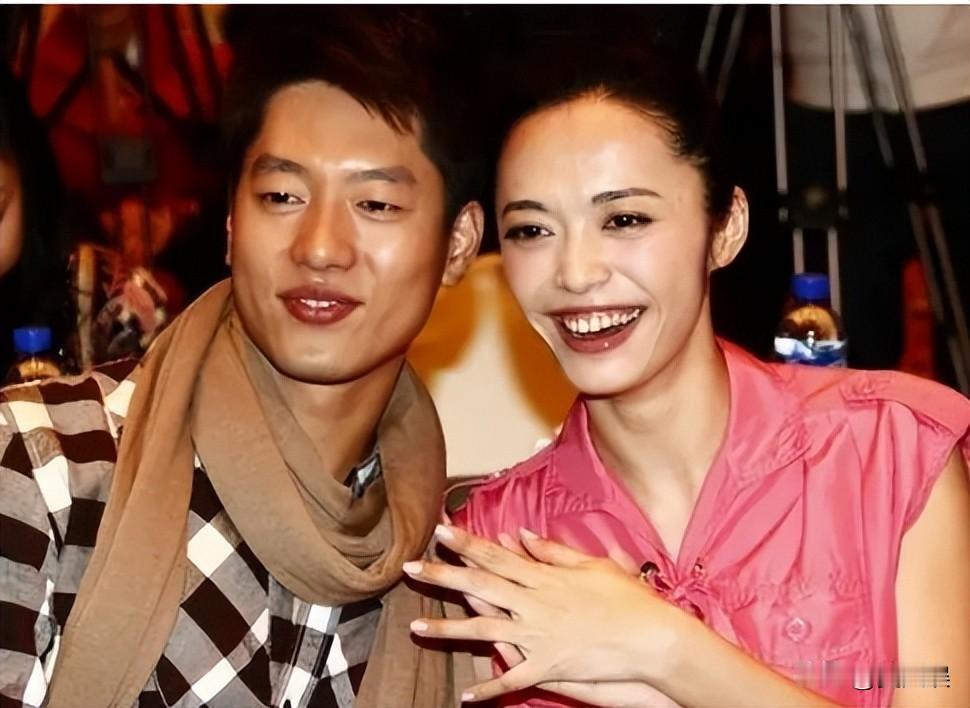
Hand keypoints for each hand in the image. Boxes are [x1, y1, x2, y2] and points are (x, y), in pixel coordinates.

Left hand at [404, 525, 687, 703]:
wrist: (653, 639)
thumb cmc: (627, 599)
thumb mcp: (592, 564)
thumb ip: (552, 551)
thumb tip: (520, 534)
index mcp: (543, 577)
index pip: (496, 555)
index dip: (466, 543)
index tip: (440, 530)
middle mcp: (534, 604)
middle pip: (479, 586)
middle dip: (442, 576)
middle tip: (410, 567)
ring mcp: (538, 637)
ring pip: (483, 631)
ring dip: (448, 629)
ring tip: (416, 627)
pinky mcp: (548, 667)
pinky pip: (512, 680)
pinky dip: (489, 690)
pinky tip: (465, 697)